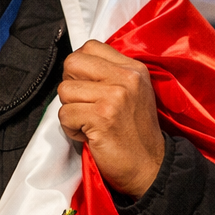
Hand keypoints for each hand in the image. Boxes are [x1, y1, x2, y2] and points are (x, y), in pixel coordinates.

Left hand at [57, 40, 163, 197]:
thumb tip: (75, 65)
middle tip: (85, 106)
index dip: (80, 69)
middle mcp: (126, 78)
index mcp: (133, 68)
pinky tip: (89, 135)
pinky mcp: (102, 117)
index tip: (89, 88)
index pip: (89, 47)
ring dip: (70, 111)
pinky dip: (71, 129)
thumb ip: (109, 74)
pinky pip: (64, 114)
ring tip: (90, 123)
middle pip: (72, 63)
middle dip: (71, 86)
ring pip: (64, 90)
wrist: (150, 167)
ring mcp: (115, 97)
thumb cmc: (135, 132)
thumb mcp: (132, 92)